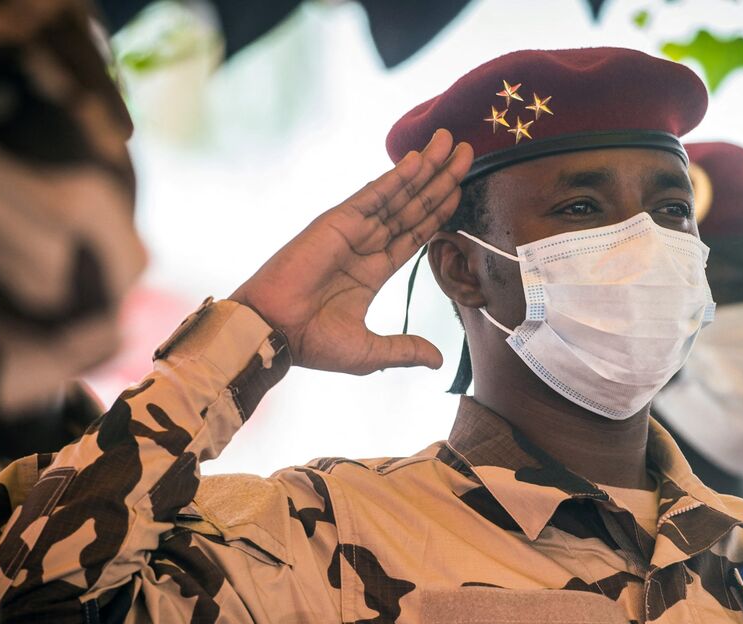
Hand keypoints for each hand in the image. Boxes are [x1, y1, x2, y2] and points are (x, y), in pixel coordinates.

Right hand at [230, 129, 472, 373]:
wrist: (275, 334)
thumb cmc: (313, 344)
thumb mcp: (370, 351)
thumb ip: (405, 349)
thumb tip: (437, 361)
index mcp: (373, 271)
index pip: (415, 234)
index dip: (439, 211)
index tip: (461, 188)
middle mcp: (366, 245)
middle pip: (413, 206)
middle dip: (441, 179)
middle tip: (467, 151)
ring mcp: (353, 231)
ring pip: (399, 195)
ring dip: (427, 168)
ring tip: (451, 143)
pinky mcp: (338, 222)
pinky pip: (374, 195)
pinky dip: (398, 176)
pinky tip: (420, 159)